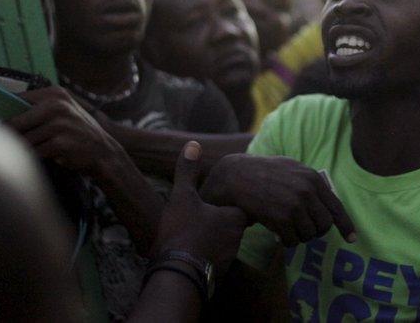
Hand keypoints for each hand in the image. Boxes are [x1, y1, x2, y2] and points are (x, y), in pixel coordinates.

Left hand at [6, 86, 123, 178]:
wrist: (104, 152)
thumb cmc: (77, 133)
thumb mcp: (63, 112)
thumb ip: (37, 109)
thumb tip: (0, 115)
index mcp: (54, 94)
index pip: (16, 100)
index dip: (2, 113)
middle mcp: (57, 105)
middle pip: (15, 121)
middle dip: (7, 135)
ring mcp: (59, 124)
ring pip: (24, 139)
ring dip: (20, 149)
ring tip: (21, 153)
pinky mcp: (60, 143)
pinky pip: (34, 152)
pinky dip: (31, 157)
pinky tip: (36, 159)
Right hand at [154, 142, 247, 274]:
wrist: (177, 274)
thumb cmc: (182, 231)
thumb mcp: (182, 197)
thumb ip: (188, 171)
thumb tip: (193, 144)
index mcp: (234, 218)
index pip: (242, 206)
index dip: (232, 202)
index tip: (220, 201)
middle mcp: (236, 239)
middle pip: (233, 226)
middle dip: (222, 222)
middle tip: (204, 217)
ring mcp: (228, 259)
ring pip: (224, 244)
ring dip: (214, 239)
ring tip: (196, 235)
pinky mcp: (218, 275)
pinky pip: (215, 260)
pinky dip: (206, 255)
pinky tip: (192, 253)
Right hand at [199, 154, 355, 246]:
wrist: (237, 175)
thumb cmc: (263, 172)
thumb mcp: (292, 169)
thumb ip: (310, 183)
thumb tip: (326, 203)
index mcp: (313, 178)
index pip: (336, 207)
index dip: (345, 225)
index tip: (352, 239)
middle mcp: (307, 191)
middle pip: (324, 225)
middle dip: (315, 231)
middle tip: (302, 230)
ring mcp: (295, 204)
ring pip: (309, 235)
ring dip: (298, 237)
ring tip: (286, 228)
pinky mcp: (281, 218)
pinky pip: (292, 241)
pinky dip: (285, 241)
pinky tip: (277, 233)